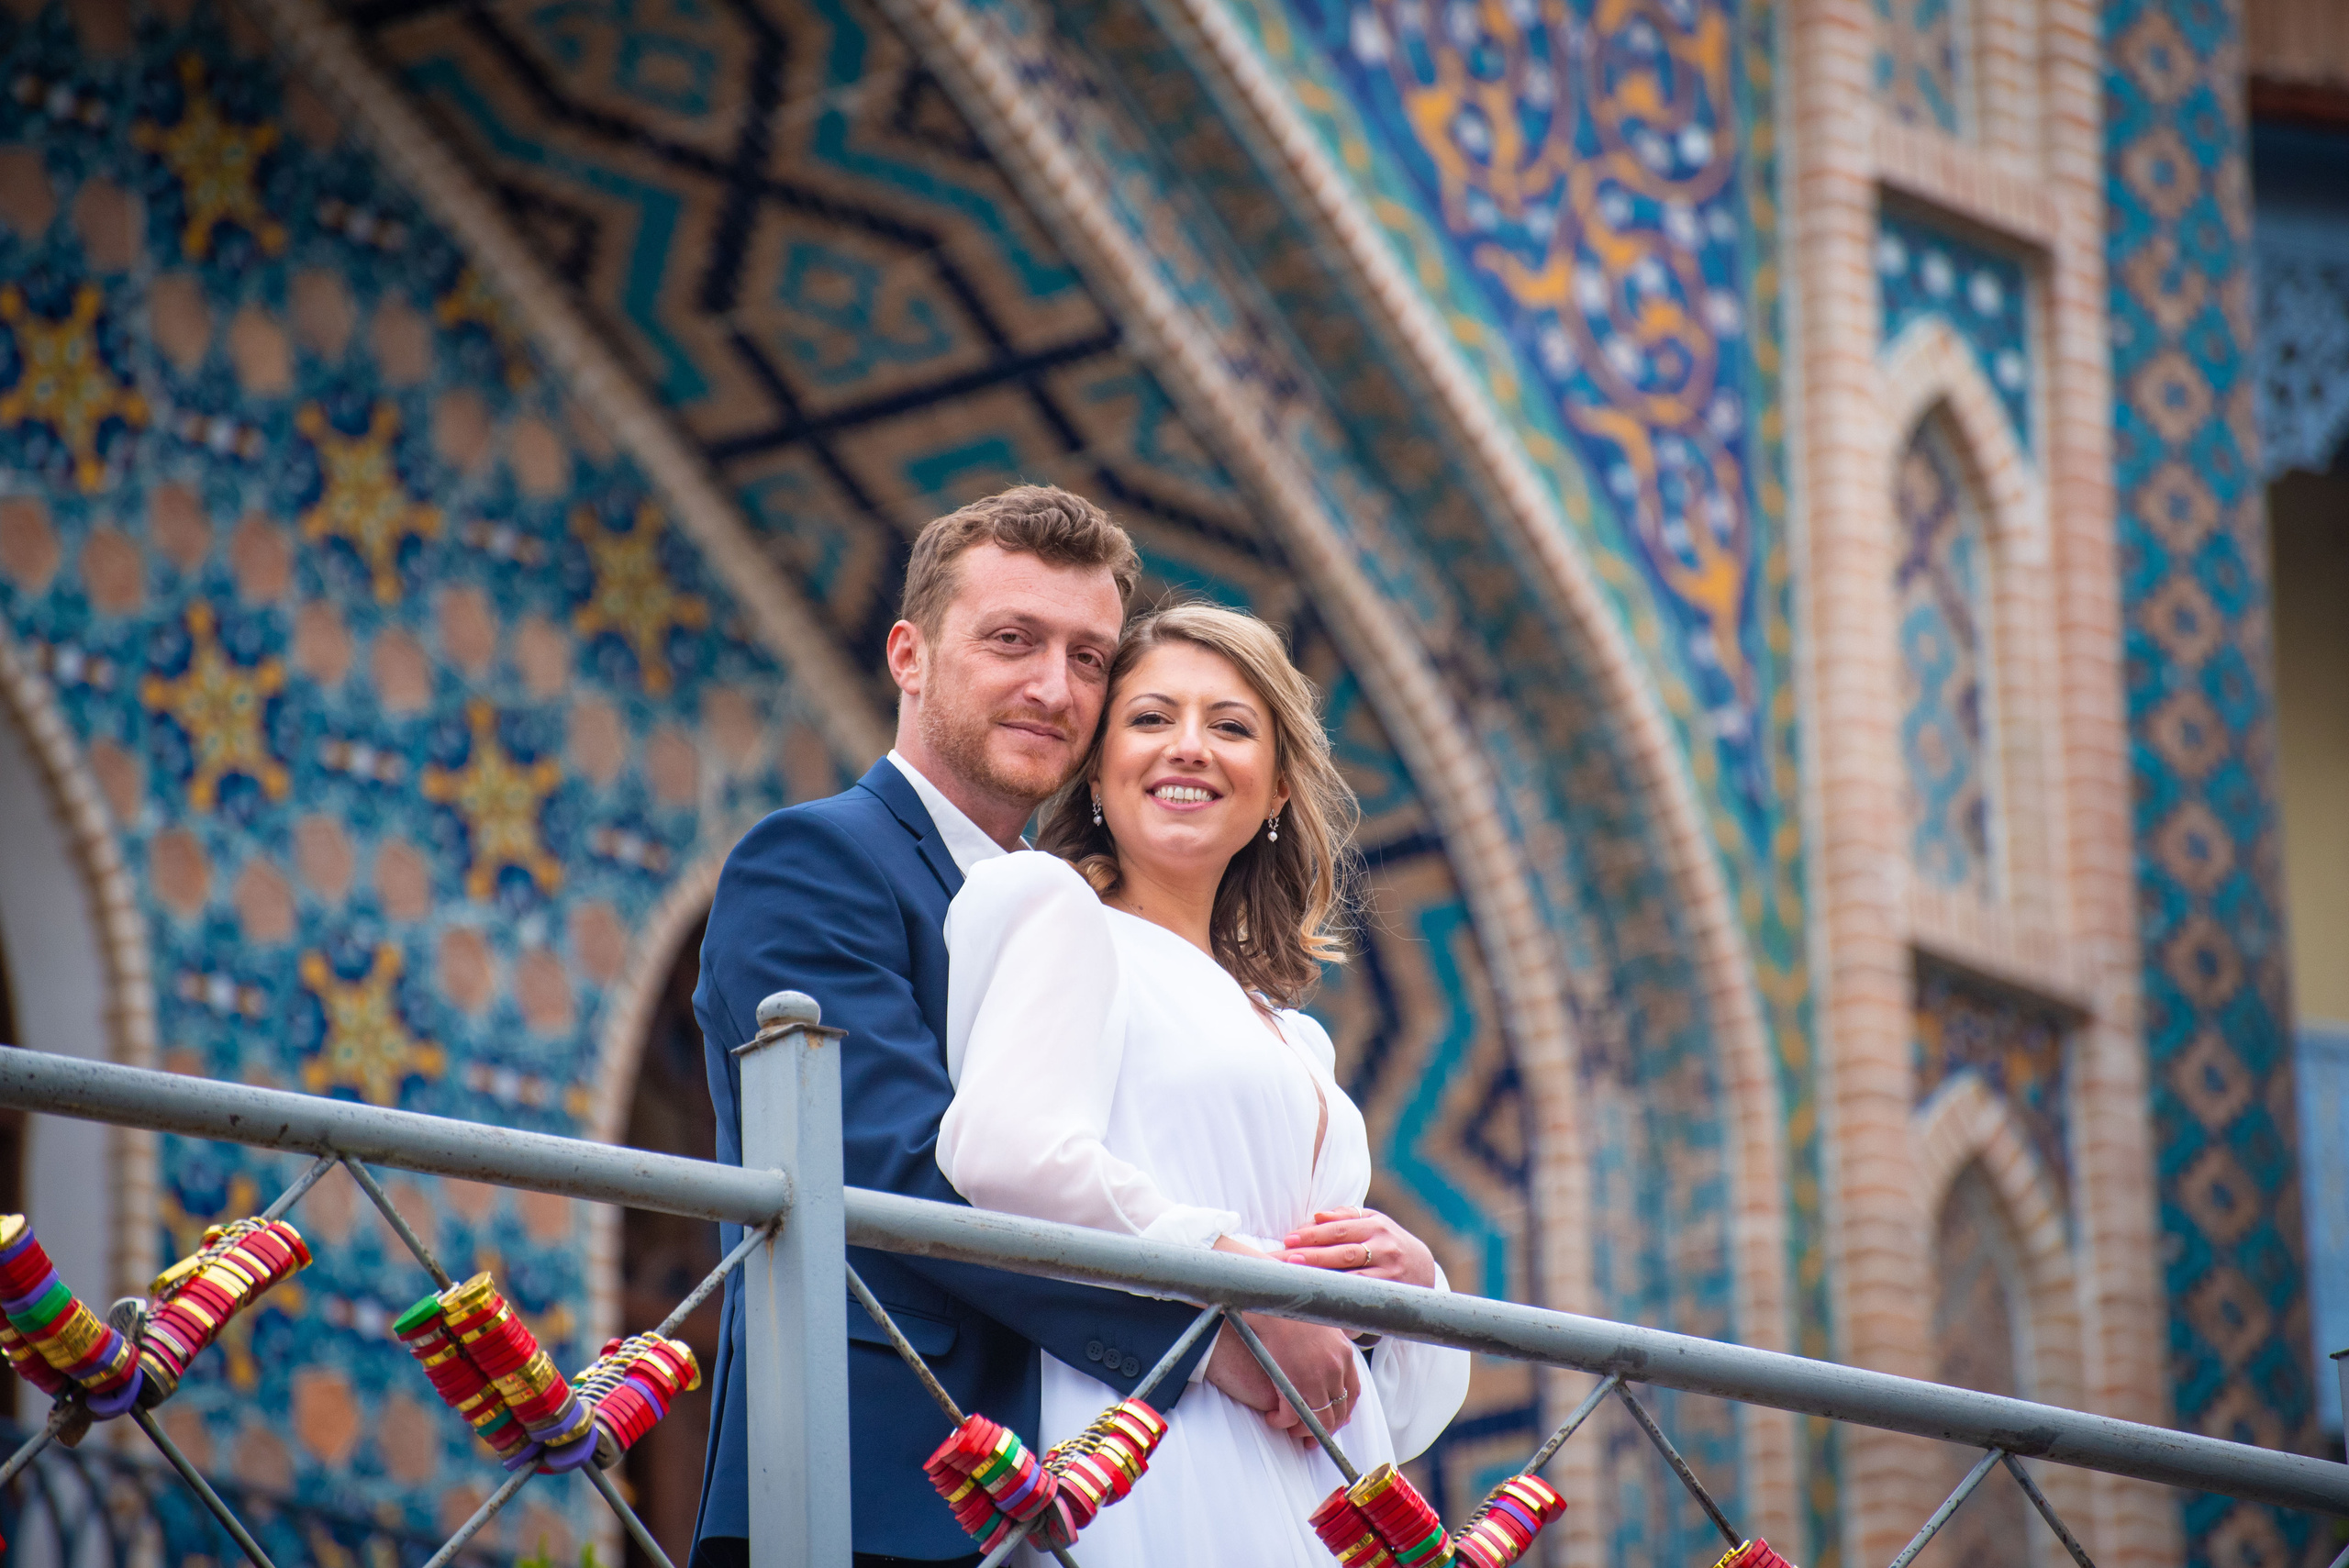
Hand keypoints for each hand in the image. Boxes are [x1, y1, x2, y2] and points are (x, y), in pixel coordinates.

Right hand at [1202, 1315, 1360, 1434]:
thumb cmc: (1291, 1309)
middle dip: (1324, 1430)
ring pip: (1317, 1421)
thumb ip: (1330, 1345)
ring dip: (1303, 1431)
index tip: (1333, 1420)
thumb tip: (1324, 1359)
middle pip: (1337, 1412)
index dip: (1343, 1412)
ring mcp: (1315, 1378)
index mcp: (1344, 1355)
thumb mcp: (1322, 1325)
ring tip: (1289, 1429)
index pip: (1352, 1394)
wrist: (1272, 1301)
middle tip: (1310, 1437)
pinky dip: (1282, 1423)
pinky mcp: (1294, 1384)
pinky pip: (1292, 1417)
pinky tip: (1273, 1419)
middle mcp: (1335, 1369)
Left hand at [1278, 1207, 1436, 1287]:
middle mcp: (1385, 1247)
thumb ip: (1346, 1217)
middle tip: (1285, 1260)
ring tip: (1298, 1279)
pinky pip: (1363, 1297)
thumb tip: (1317, 1216)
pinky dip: (1343, 1300)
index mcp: (1376, 1225)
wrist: (1424, 1269)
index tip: (1288, 1240)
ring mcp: (1390, 1273)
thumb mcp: (1373, 1223)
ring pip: (1352, 1277)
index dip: (1313, 1235)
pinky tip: (1322, 1303)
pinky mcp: (1392, 1295)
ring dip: (1324, 1278)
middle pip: (1343, 1252)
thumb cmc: (1387, 1242)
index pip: (1340, 1229)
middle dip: (1312, 1256)